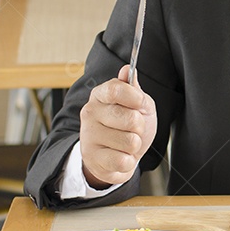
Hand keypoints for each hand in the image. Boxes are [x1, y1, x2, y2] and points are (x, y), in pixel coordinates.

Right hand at [79, 64, 157, 188]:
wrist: (115, 156)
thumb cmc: (127, 127)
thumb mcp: (137, 105)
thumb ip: (134, 89)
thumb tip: (127, 69)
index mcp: (100, 95)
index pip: (116, 89)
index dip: (135, 98)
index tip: (141, 104)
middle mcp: (90, 113)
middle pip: (130, 118)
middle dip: (140, 126)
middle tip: (132, 129)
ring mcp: (89, 136)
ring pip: (130, 141)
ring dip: (134, 145)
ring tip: (125, 143)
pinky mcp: (92, 158)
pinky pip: (123, 161)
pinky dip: (128, 161)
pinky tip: (120, 156)